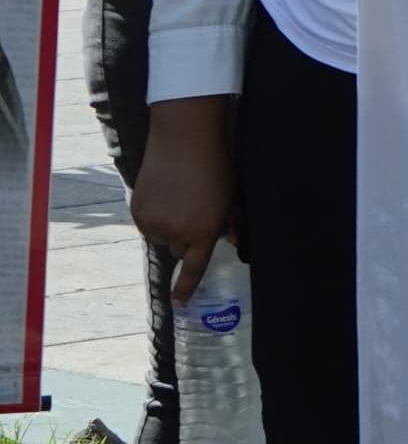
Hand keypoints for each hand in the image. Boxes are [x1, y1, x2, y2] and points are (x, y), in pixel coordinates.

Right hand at [135, 97, 236, 301]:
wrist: (184, 141)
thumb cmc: (216, 168)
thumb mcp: (232, 198)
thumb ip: (231, 223)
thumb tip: (232, 241)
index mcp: (205, 230)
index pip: (196, 267)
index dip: (187, 287)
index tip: (179, 303)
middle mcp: (177, 231)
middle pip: (181, 251)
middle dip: (188, 239)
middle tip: (194, 214)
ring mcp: (155, 222)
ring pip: (163, 238)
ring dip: (170, 228)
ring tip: (179, 200)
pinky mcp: (138, 211)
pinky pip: (148, 226)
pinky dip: (155, 217)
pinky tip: (165, 195)